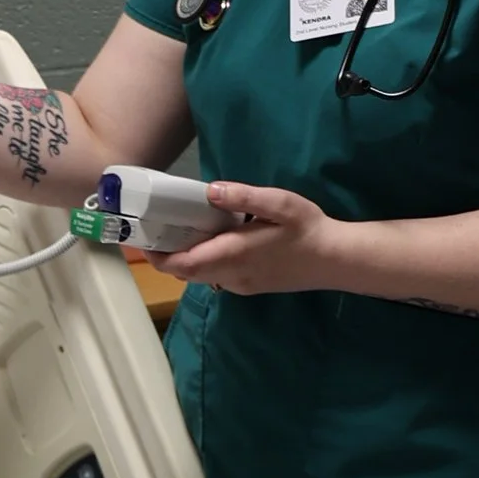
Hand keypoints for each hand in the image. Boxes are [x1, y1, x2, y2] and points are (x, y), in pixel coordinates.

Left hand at [153, 180, 341, 298]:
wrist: (336, 261)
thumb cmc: (309, 229)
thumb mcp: (280, 204)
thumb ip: (243, 197)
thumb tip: (209, 190)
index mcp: (234, 256)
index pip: (183, 264)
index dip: (157, 255)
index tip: (142, 237)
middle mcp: (232, 276)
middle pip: (185, 272)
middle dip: (166, 254)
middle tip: (155, 227)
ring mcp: (240, 285)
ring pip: (199, 276)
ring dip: (184, 258)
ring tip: (177, 229)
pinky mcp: (249, 287)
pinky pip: (214, 277)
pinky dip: (202, 261)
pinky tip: (209, 240)